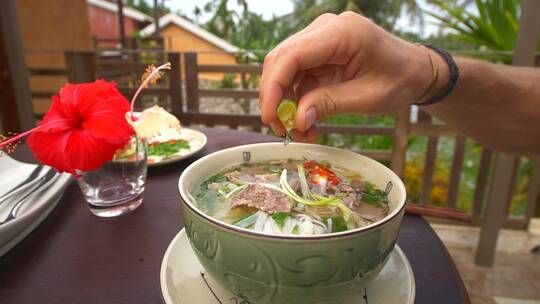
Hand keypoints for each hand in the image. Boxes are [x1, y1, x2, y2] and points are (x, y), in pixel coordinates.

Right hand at [259, 12, 447, 141]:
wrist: (416, 70)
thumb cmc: (400, 79)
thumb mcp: (367, 97)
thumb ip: (330, 104)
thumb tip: (297, 120)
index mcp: (341, 33)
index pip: (291, 56)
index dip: (273, 87)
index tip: (271, 117)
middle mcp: (325, 29)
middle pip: (281, 60)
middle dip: (275, 97)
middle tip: (281, 130)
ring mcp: (320, 38)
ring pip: (285, 70)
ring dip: (286, 103)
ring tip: (300, 133)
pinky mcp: (319, 52)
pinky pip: (298, 76)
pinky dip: (298, 100)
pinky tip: (307, 123)